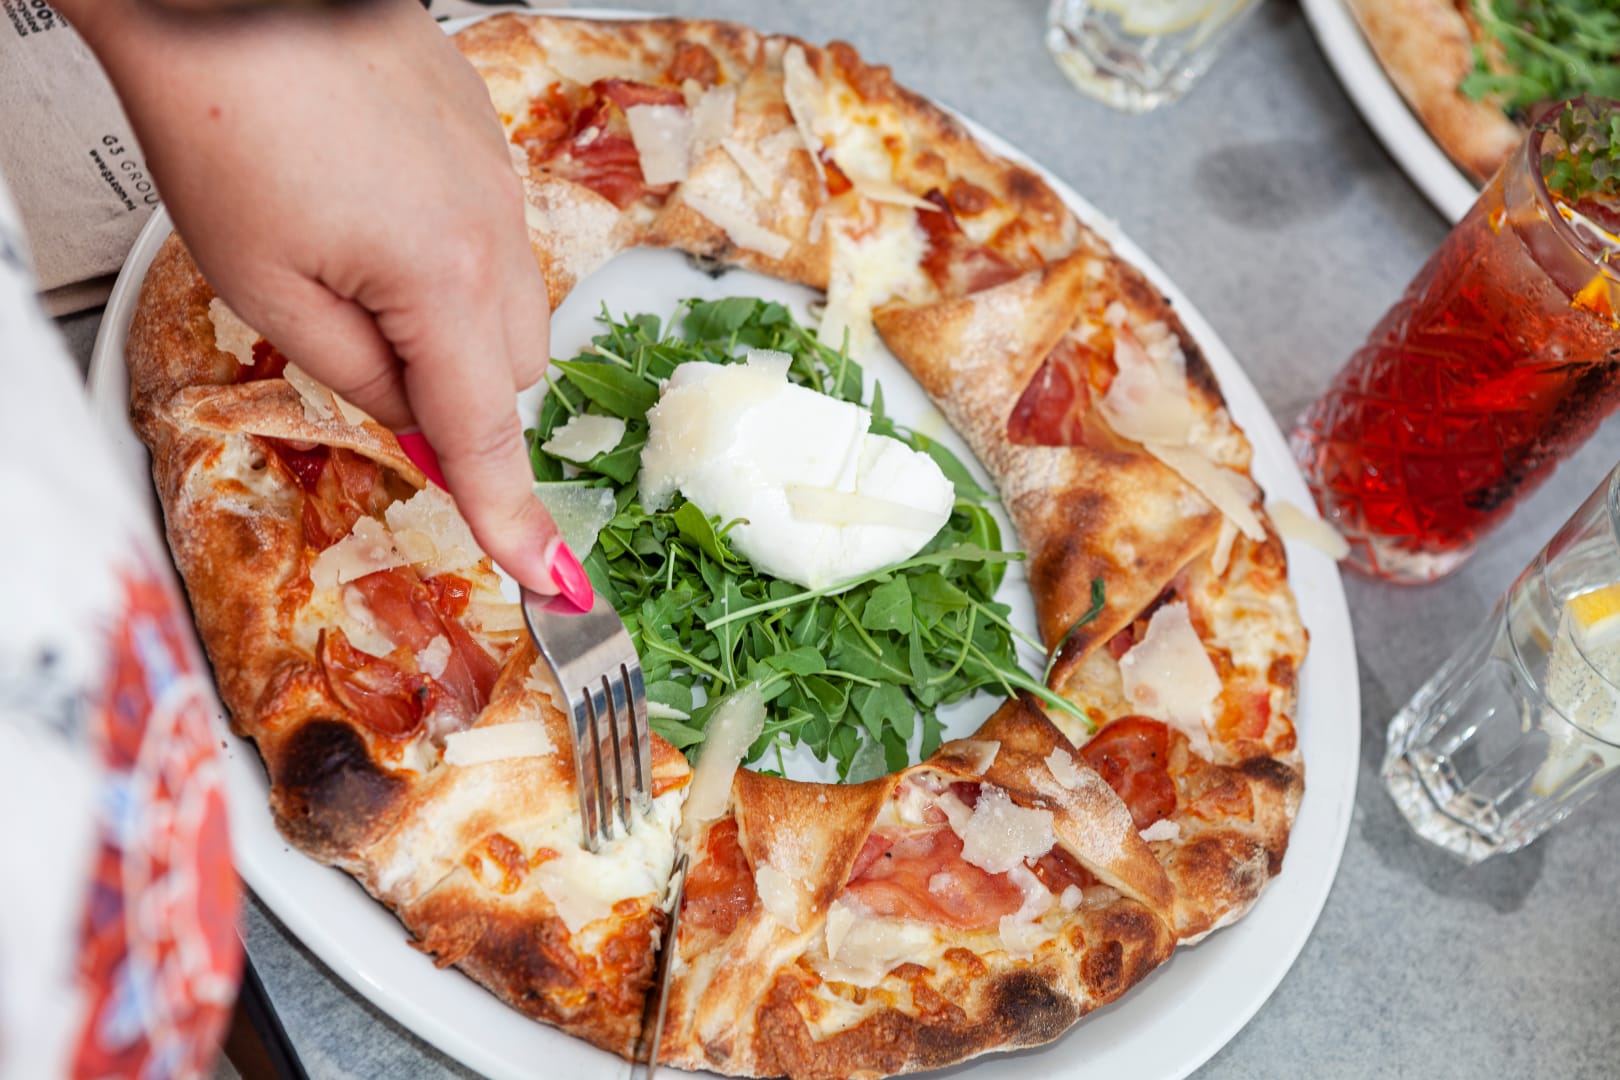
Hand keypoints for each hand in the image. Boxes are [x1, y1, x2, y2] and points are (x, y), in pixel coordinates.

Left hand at [63, 0, 580, 598]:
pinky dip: (451, 256)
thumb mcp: (268, 287)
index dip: (513, 514)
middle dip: (452, 387)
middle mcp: (498, 232)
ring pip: (509, 303)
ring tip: (356, 258)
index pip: (486, 432)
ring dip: (452, 320)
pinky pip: (496, 237)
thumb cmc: (228, 121)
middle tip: (358, 345)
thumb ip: (359, 378)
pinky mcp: (488, 142)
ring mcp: (501, 181)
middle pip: (511, 370)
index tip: (550, 576)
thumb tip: (418, 421)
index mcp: (446, 281)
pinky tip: (374, 208)